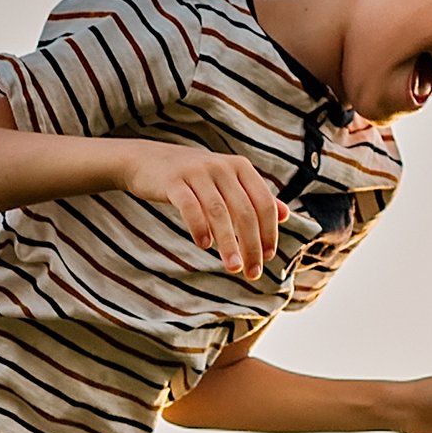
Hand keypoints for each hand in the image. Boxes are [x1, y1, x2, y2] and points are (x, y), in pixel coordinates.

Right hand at [119, 140, 286, 276]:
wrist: (146, 159)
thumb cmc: (193, 176)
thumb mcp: (227, 180)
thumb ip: (255, 196)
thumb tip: (285, 215)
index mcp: (240, 167)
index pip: (263, 203)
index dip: (269, 232)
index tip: (268, 258)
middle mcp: (221, 167)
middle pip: (244, 211)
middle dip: (251, 245)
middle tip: (252, 272)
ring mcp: (197, 172)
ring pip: (219, 212)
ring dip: (228, 243)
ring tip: (233, 268)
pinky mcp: (173, 181)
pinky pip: (189, 207)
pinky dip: (199, 227)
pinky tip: (204, 245)